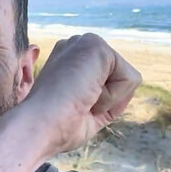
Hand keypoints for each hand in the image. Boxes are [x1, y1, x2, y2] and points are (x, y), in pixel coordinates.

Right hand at [19, 33, 140, 154]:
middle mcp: (76, 47)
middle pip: (120, 79)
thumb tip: (132, 81)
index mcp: (69, 62)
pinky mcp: (96, 45)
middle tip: (76, 106)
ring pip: (127, 79)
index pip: (107, 84)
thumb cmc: (56, 128)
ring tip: (80, 99)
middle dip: (107, 100)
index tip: (71, 110)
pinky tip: (85, 95)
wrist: (38, 127)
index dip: (100, 105)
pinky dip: (112, 96)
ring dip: (109, 100)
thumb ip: (107, 97)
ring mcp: (84, 43)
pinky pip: (130, 79)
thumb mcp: (87, 113)